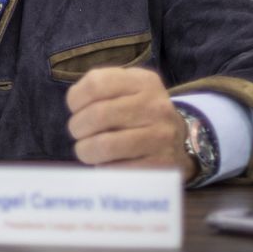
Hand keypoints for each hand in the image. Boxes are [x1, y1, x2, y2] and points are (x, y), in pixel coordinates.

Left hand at [65, 67, 193, 180]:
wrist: (177, 142)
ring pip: (104, 144)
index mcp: (144, 82)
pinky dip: (103, 168)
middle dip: (77, 127)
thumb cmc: (138, 114)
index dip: (75, 99)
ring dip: (86, 150)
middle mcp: (156, 106)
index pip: (95, 83)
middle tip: (79, 133)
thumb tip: (74, 108)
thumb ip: (99, 91)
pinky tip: (106, 163)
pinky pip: (117, 169)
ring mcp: (161, 136)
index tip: (75, 109)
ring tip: (87, 150)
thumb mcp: (126, 91)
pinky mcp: (161, 165)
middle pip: (97, 114)